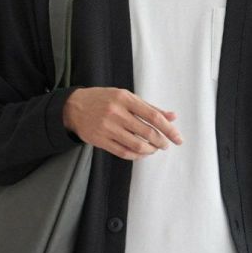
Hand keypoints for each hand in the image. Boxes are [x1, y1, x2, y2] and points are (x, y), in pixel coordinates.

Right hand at [63, 87, 181, 159]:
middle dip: (161, 141)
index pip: (153, 115)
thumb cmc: (104, 100)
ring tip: (154, 149)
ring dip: (150, 150)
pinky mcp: (100, 140)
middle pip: (147, 132)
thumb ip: (149, 107)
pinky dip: (136, 155)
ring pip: (136, 145)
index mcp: (125, 98)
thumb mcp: (126, 97)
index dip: (168, 129)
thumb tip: (172, 117)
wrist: (73, 107)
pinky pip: (123, 152)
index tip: (177, 138)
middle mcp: (116, 112)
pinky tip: (141, 153)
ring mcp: (107, 127)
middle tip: (165, 145)